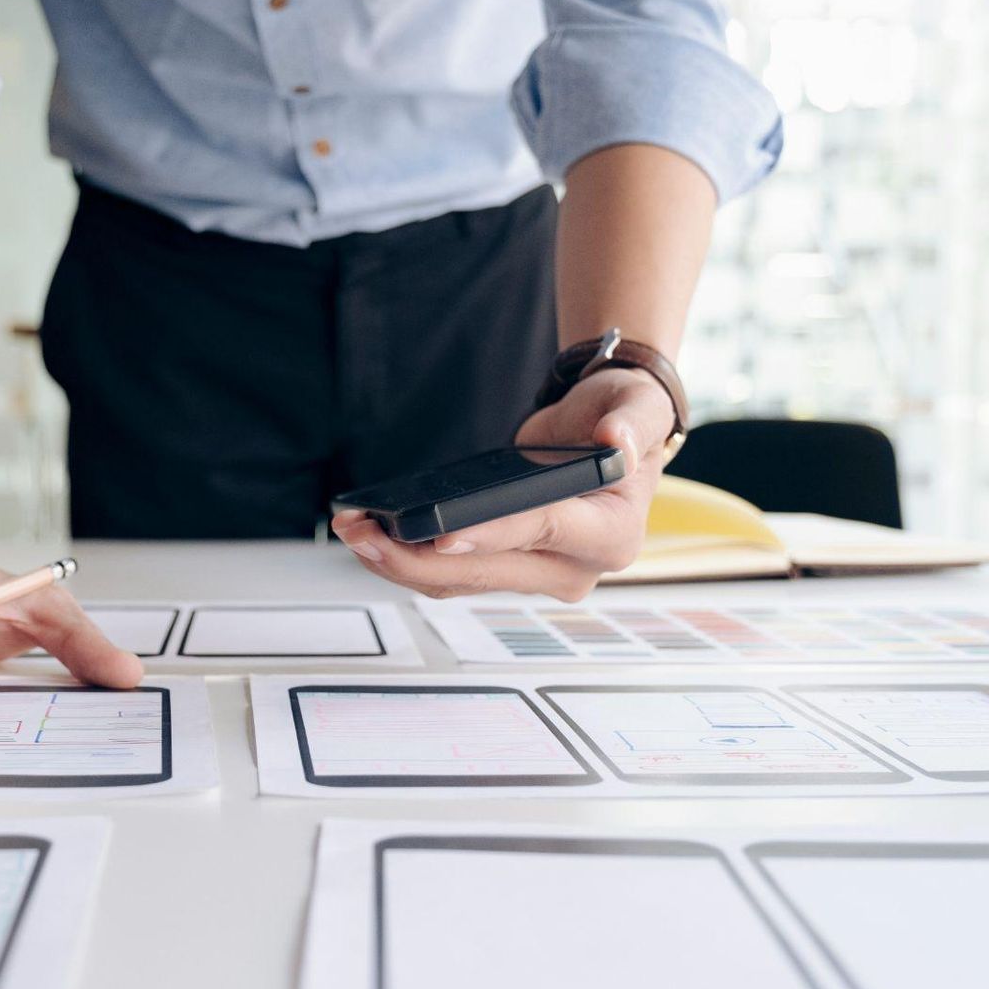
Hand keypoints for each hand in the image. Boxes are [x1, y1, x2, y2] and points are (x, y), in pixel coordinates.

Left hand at [332, 367, 672, 600]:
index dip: (490, 534)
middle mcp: (576, 568)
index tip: (440, 536)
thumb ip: (631, 423)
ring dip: (402, 563)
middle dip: (419, 556)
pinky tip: (372, 537)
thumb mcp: (636, 406)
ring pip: (461, 582)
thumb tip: (614, 443)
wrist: (607, 435)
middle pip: (487, 570)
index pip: (543, 531)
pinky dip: (411, 560)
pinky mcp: (508, 569)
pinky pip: (454, 576)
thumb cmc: (621, 419)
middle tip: (362, 533)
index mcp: (612, 533)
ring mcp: (539, 576)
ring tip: (352, 531)